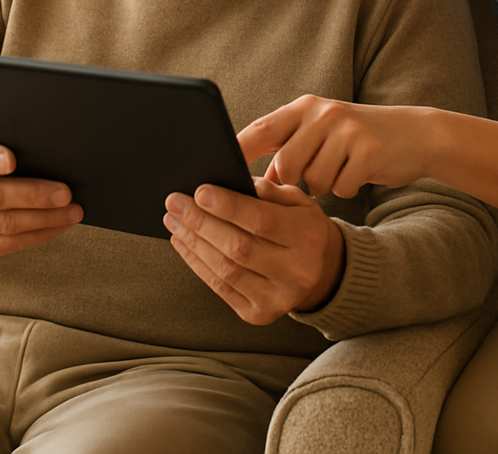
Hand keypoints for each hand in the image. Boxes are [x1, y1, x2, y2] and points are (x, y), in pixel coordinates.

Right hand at [0, 125, 82, 257]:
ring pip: (2, 223)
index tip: (12, 160)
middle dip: (32, 195)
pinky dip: (38, 234)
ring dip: (43, 219)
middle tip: (64, 193)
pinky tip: (60, 225)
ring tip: (72, 211)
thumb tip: (46, 140)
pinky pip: (6, 244)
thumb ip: (2, 136)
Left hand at [163, 178, 344, 324]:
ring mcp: (278, 298)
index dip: (228, 206)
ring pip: (226, 270)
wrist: (323, 273)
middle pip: (239, 247)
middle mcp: (297, 271)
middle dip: (201, 222)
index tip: (199, 191)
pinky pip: (220, 288)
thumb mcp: (297, 201)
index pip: (262, 221)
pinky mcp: (260, 315)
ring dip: (194, 242)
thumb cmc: (302, 227)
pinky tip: (184, 243)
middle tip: (175, 202)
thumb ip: (266, 191)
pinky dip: (197, 263)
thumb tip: (225, 182)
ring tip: (174, 220)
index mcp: (308, 236)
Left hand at [237, 95, 432, 197]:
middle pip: (284, 164)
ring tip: (341, 168)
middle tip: (312, 174)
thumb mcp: (321, 132)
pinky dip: (347, 189)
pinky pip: (341, 188)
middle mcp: (323, 113)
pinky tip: (358, 173)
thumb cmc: (356, 139)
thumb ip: (287, 148)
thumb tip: (251, 182)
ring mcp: (347, 130)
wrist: (415, 134)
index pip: (261, 128)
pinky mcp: (369, 151)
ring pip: (313, 180)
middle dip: (293, 181)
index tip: (213, 169)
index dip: (236, 150)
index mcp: (304, 108)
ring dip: (324, 185)